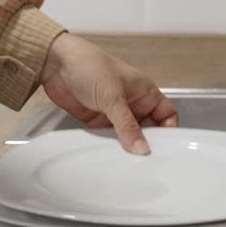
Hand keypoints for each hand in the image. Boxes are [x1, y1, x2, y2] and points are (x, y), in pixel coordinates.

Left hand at [40, 33, 177, 154]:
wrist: (56, 63)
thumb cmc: (89, 65)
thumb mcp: (113, 97)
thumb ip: (128, 125)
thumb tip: (142, 148)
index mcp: (146, 92)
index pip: (167, 116)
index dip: (169, 131)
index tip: (165, 148)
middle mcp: (134, 103)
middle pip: (149, 130)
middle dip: (148, 143)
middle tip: (146, 161)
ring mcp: (116, 113)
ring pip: (129, 136)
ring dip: (128, 147)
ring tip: (129, 163)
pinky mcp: (99, 120)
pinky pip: (110, 138)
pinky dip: (111, 147)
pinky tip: (111, 156)